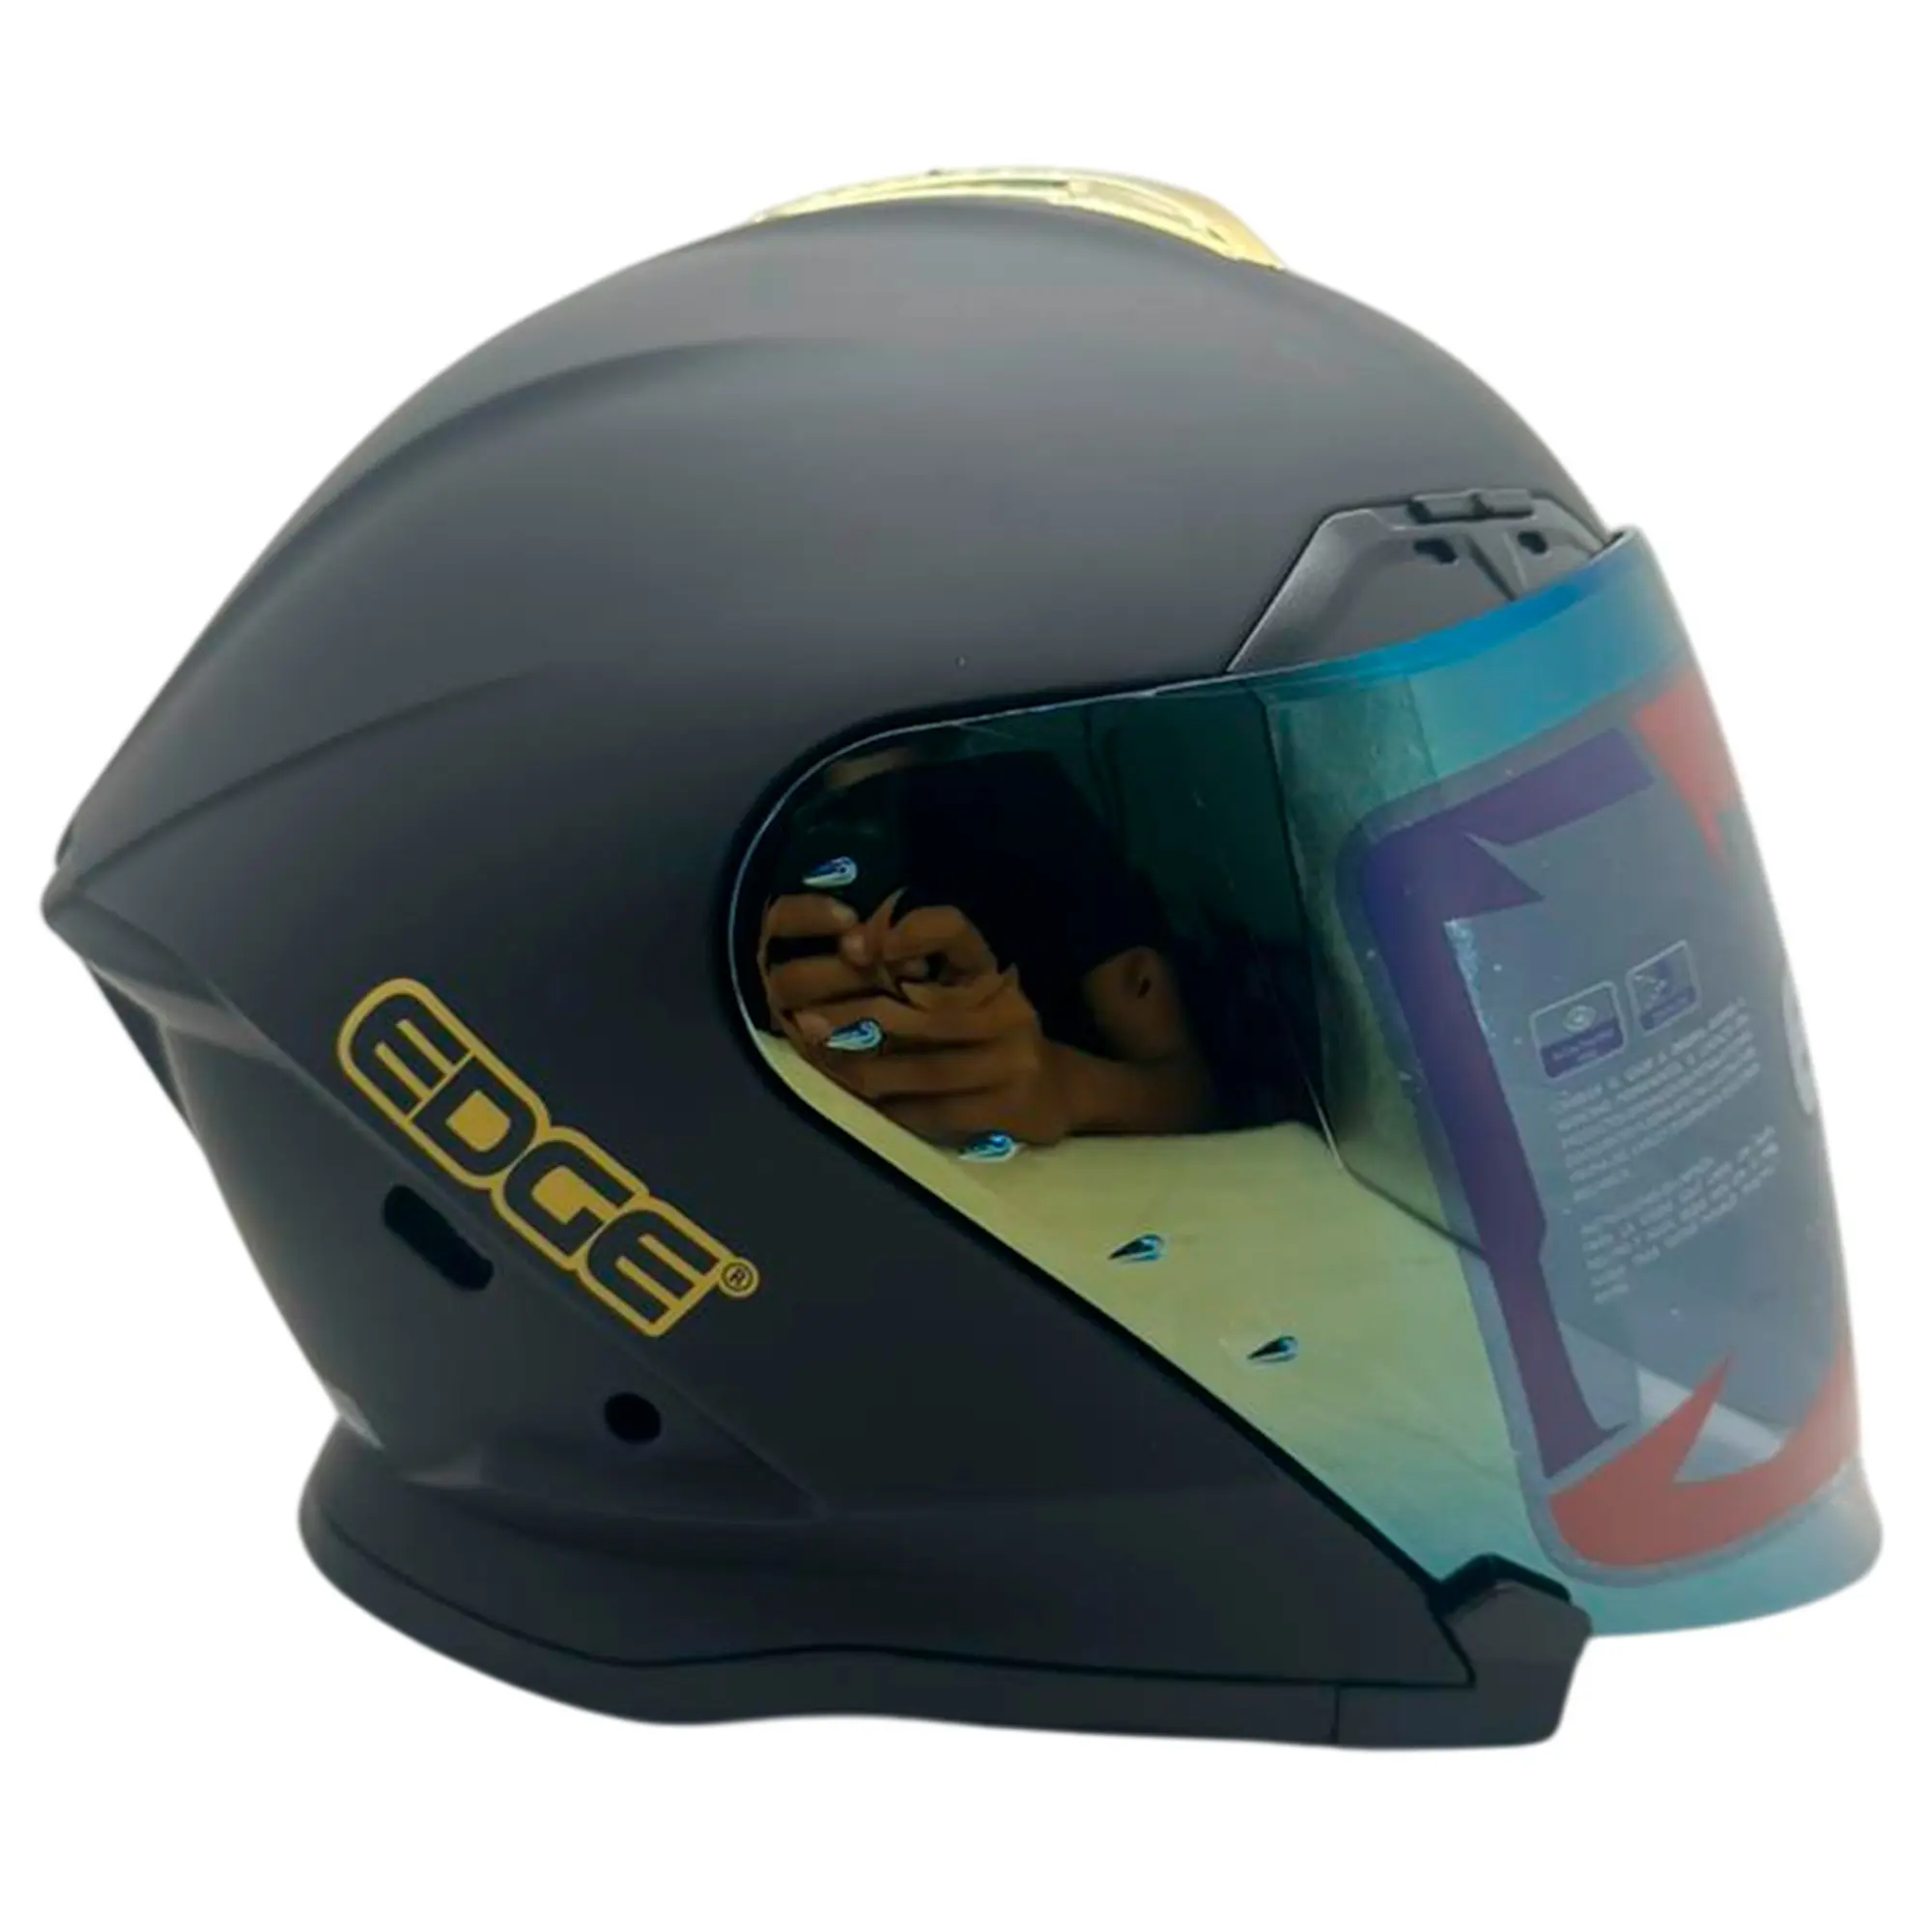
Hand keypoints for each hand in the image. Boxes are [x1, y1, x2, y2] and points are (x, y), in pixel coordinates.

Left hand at [763, 898, 1078, 1145]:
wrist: (1057, 1090)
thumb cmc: (987, 1031)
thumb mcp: (961, 990)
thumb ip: (910, 973)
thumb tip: (842, 958)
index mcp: (989, 969)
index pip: (953, 930)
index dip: (907, 933)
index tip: (851, 946)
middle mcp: (1005, 1008)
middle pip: (916, 1012)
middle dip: (851, 1019)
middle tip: (803, 1022)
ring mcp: (1011, 1060)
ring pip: (917, 1070)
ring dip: (859, 1070)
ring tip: (820, 1061)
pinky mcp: (1009, 1107)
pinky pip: (932, 1111)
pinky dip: (890, 1108)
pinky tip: (862, 1101)